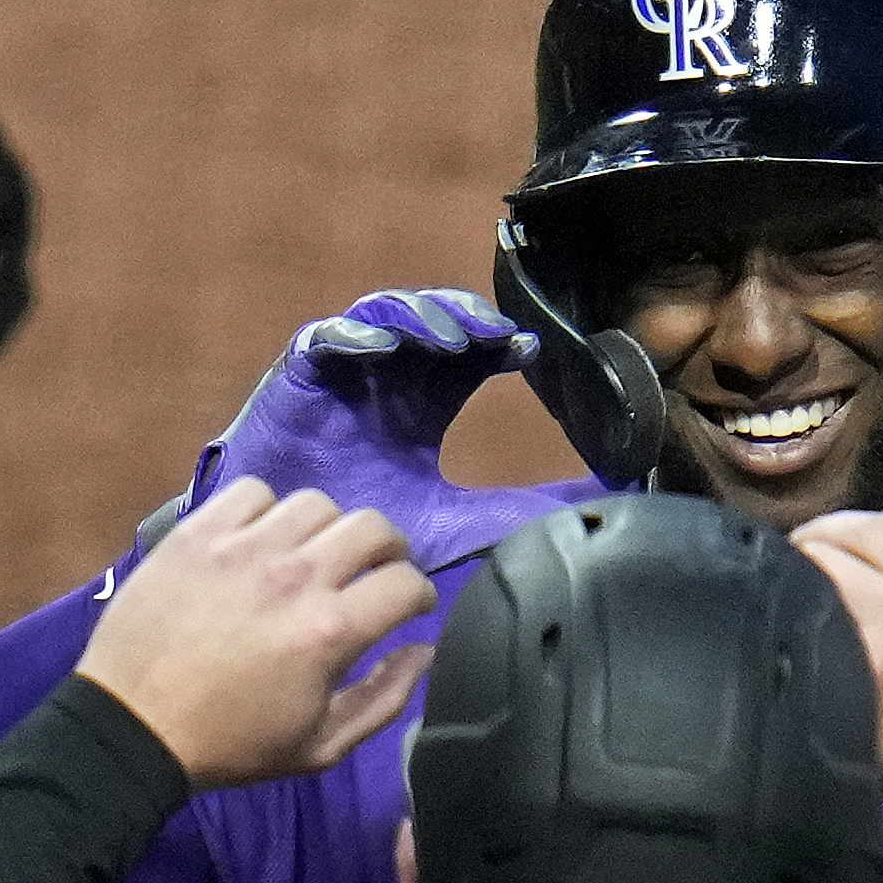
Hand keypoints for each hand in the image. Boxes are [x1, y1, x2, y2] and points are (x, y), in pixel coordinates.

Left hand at [77, 478, 436, 788]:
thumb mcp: (320, 746)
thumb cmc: (231, 744)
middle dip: (388, 550)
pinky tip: (259, 540)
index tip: (409, 606)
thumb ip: (385, 698)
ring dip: (328, 529)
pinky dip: (268, 511)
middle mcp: (295, 577)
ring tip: (312, 554)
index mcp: (330, 632)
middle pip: (372, 527)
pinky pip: (252, 492)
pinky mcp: (198, 533)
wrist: (132, 726)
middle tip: (372, 572)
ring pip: (316, 503)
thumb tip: (424, 650)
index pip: (406, 582)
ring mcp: (243, 547)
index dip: (419, 594)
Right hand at [173, 289, 535, 532]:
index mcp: (423, 410)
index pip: (469, 359)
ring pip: (385, 319)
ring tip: (450, 340)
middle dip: (465, 319)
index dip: (497, 345)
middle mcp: (387, 382)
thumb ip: (517, 514)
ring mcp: (344, 374)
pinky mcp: (299, 377)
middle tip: (496, 334)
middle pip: (432, 323)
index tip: (529, 352)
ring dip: (419, 320)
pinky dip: (354, 336)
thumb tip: (596, 508)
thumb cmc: (359, 542)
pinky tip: (381, 349)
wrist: (287, 563)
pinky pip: (325, 339)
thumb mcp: (454, 528)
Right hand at [791, 501, 882, 813]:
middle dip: (804, 550)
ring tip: (833, 548)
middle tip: (795, 568)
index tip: (768, 586)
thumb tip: (772, 644)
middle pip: (833, 543)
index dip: (778, 574)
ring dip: (843, 530)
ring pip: (875, 523)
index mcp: (871, 652)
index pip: (804, 577)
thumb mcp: (861, 743)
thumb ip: (817, 689)